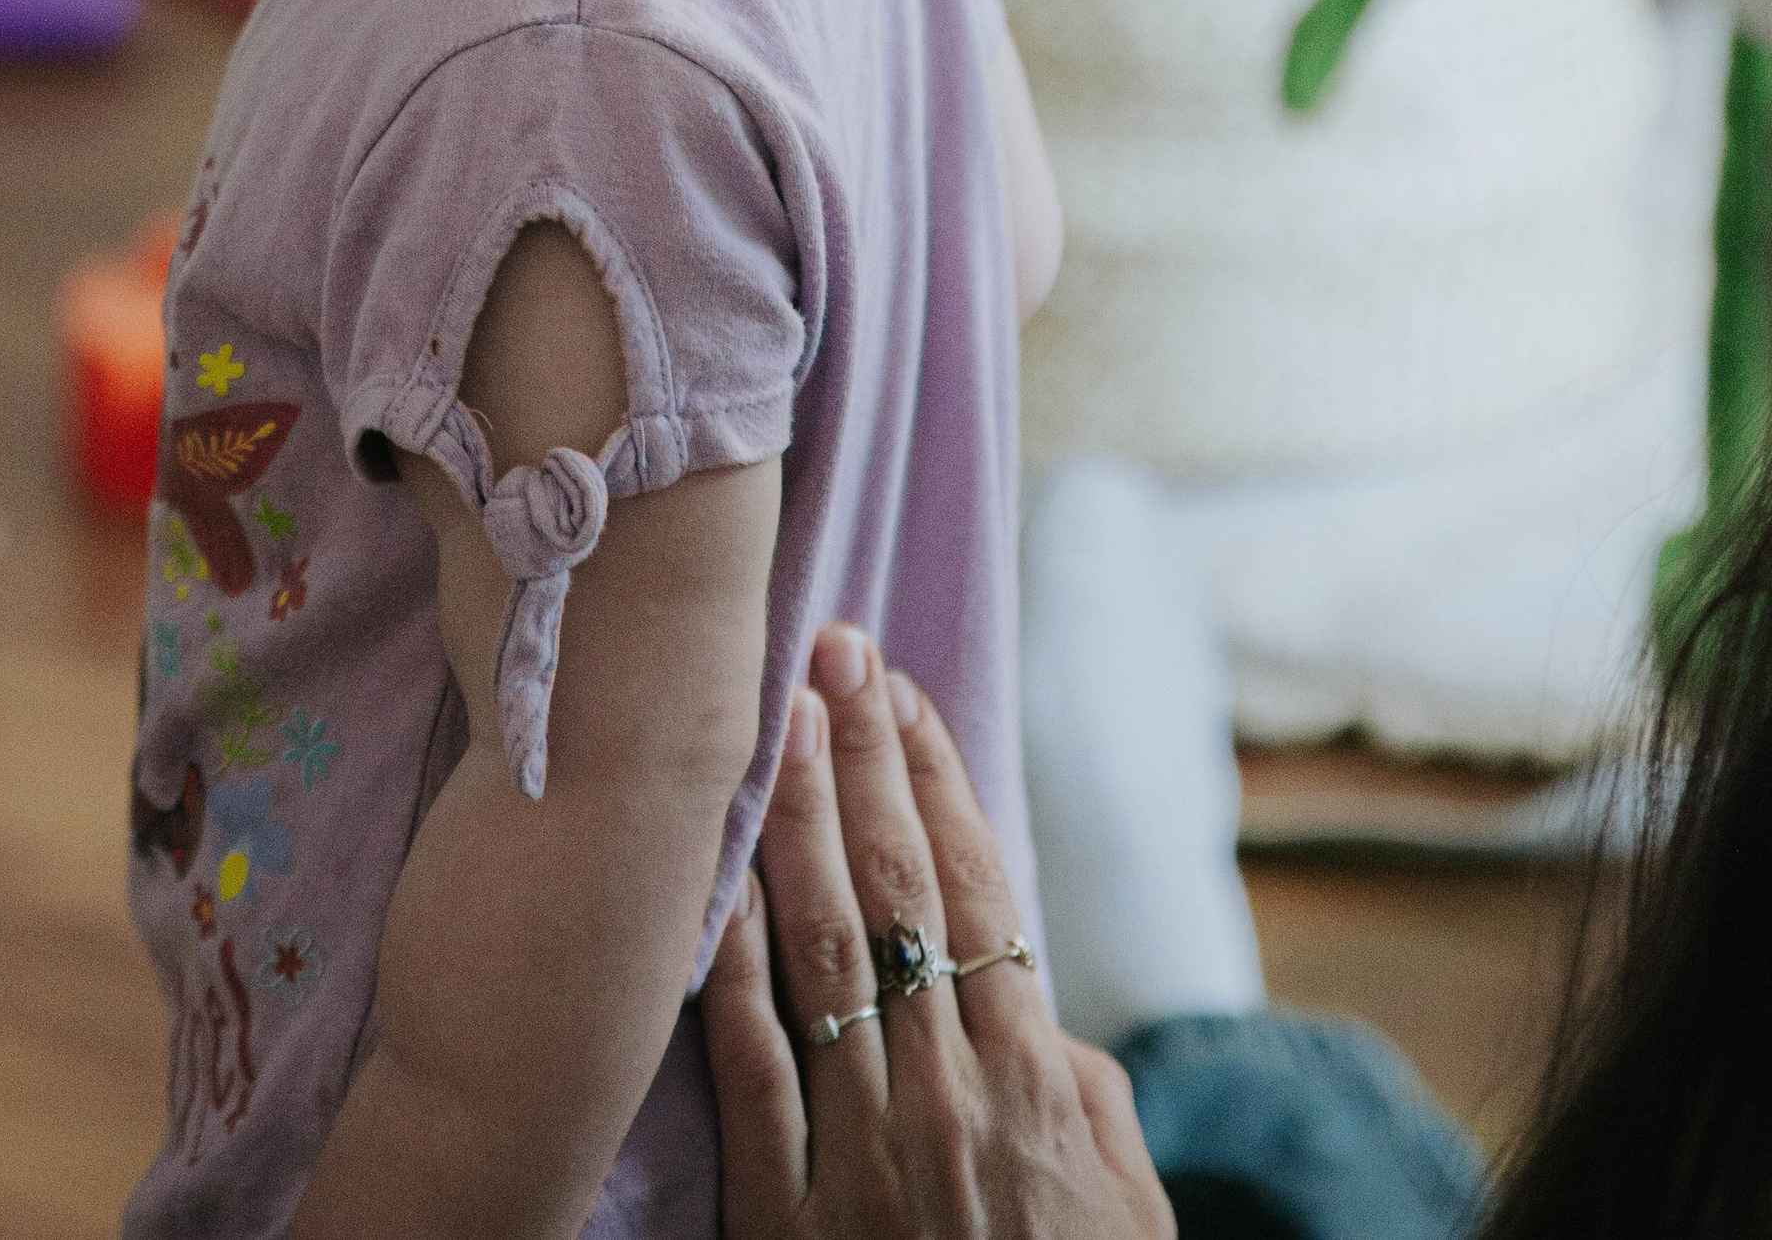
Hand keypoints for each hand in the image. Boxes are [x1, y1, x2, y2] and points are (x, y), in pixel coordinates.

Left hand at [703, 628, 1169, 1239]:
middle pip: (896, 889)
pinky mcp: (784, 1217)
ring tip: (774, 713)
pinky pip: (748, 1067)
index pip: (977, 890)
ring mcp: (860, 1154)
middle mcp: (945, 1097)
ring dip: (794, 818)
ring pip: (819, 947)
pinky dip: (726, 962)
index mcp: (1034, 1083)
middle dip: (863, 756)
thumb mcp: (1120, 1212)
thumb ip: (1084, 1098)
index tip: (902, 690)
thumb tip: (1040, 1008)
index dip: (936, 779)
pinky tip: (707, 874)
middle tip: (830, 645)